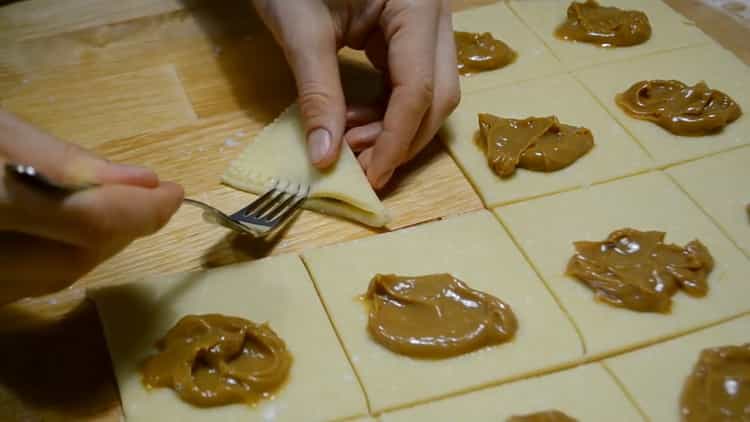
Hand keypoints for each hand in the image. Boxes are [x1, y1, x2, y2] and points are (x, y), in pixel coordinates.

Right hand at [0, 110, 183, 305]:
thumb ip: (61, 159)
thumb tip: (142, 182)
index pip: (88, 221)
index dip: (140, 210)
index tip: (171, 192)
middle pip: (77, 259)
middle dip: (122, 227)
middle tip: (147, 198)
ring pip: (57, 280)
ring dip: (95, 245)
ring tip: (108, 208)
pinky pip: (27, 288)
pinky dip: (58, 257)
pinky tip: (64, 230)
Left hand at [253, 0, 460, 188]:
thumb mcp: (301, 31)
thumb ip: (317, 95)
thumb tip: (326, 159)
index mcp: (416, 6)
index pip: (419, 88)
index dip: (396, 139)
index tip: (371, 177)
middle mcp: (434, 16)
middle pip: (438, 95)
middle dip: (402, 139)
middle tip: (362, 168)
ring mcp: (424, 26)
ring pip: (429, 94)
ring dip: (393, 129)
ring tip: (348, 144)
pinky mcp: (406, 35)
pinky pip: (409, 84)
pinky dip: (385, 111)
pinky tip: (353, 122)